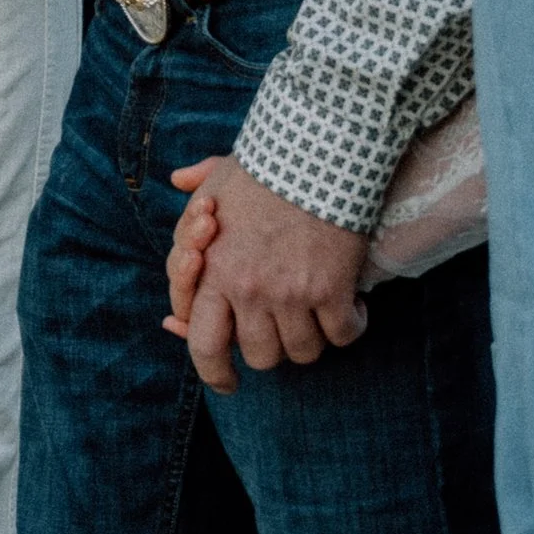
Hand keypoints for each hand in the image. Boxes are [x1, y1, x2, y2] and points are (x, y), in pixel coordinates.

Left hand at [166, 155, 368, 392]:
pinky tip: (354, 309)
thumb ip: (196, 192)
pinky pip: (342, 335)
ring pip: (301, 352)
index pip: (203, 344)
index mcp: (211, 273)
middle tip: (285, 329)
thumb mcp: (218, 177)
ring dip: (311, 339)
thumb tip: (178, 179)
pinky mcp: (332, 290)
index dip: (215, 372)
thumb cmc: (265, 165)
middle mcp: (247, 291)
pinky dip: (351, 326)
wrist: (315, 152)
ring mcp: (290, 294)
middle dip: (272, 349)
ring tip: (319, 316)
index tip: (227, 381)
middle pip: (259, 356)